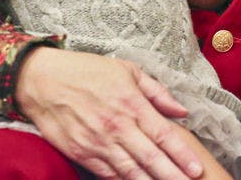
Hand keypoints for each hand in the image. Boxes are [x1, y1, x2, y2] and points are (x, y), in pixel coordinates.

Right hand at [16, 46, 203, 178]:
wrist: (42, 80)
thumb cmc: (87, 71)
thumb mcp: (127, 70)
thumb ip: (157, 92)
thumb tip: (182, 110)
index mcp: (132, 103)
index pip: (164, 135)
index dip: (182, 155)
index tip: (197, 169)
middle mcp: (117, 126)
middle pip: (151, 158)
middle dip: (172, 175)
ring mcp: (98, 142)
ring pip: (130, 171)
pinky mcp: (81, 153)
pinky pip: (107, 174)